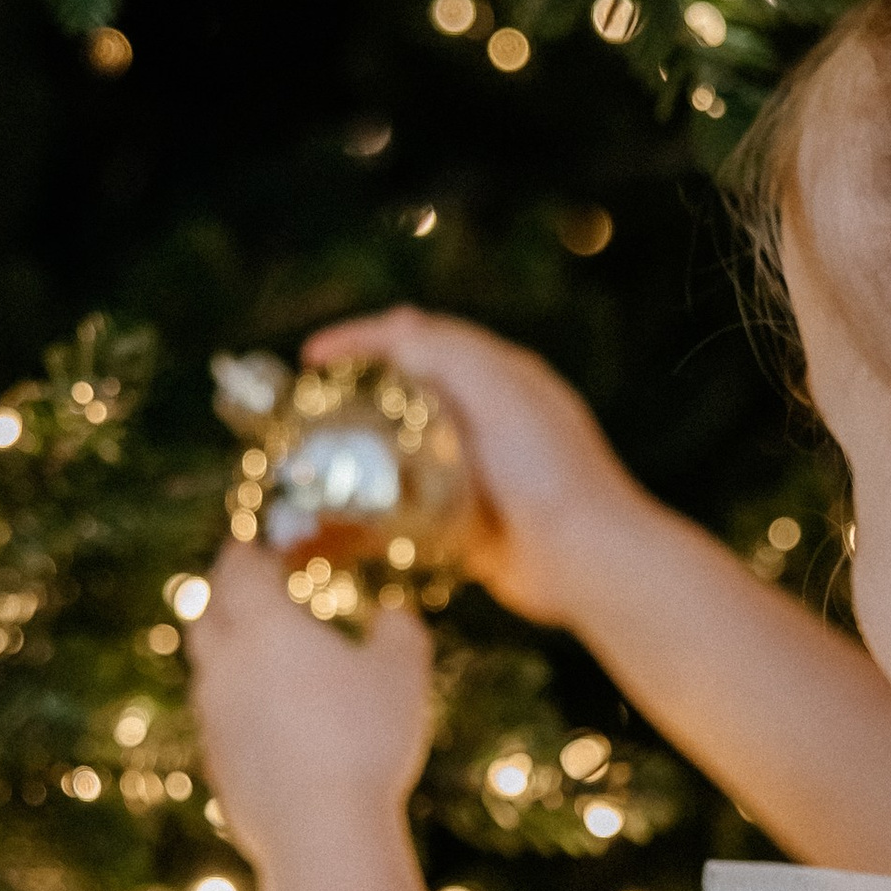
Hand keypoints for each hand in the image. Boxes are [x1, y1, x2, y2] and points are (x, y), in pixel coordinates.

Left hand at [186, 533, 434, 864]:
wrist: (319, 831)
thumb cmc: (364, 738)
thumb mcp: (402, 672)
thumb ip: (398, 630)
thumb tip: (393, 613)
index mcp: (263, 625)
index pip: (237, 571)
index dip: (244, 554)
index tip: (252, 547)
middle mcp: (225, 665)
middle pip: (206, 616)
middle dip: (223, 596)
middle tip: (243, 590)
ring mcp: (213, 719)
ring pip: (208, 671)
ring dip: (226, 654)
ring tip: (258, 656)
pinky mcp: (216, 766)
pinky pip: (218, 721)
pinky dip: (235, 707)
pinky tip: (265, 720)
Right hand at [303, 309, 652, 629]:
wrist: (587, 559)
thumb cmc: (551, 470)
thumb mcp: (500, 390)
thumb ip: (450, 352)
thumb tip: (395, 330)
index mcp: (498, 376)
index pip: (419, 338)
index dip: (361, 339)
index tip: (311, 357)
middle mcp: (487, 419)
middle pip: (405, 392)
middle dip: (351, 394)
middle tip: (303, 409)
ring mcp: (476, 472)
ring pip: (402, 452)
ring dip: (357, 454)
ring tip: (311, 464)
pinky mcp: (467, 523)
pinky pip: (409, 509)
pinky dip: (375, 511)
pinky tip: (342, 521)